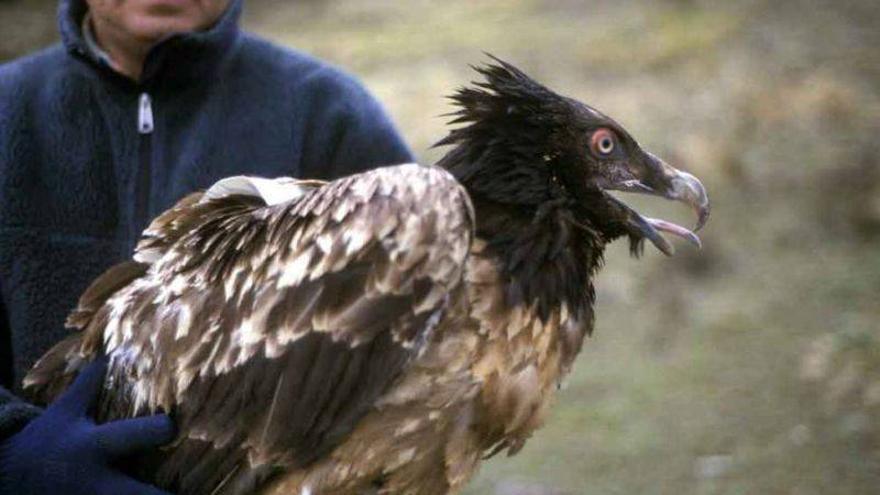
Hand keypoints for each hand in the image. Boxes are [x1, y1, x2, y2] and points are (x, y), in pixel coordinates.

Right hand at [0, 358, 174, 494]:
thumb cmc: (46, 440)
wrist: (10, 480)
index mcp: (92, 446)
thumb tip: (110, 350)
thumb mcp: (64, 410)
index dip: (158, 430)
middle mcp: (97, 481)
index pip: (132, 435)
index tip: (175, 425)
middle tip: (186, 492)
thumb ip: (90, 384)